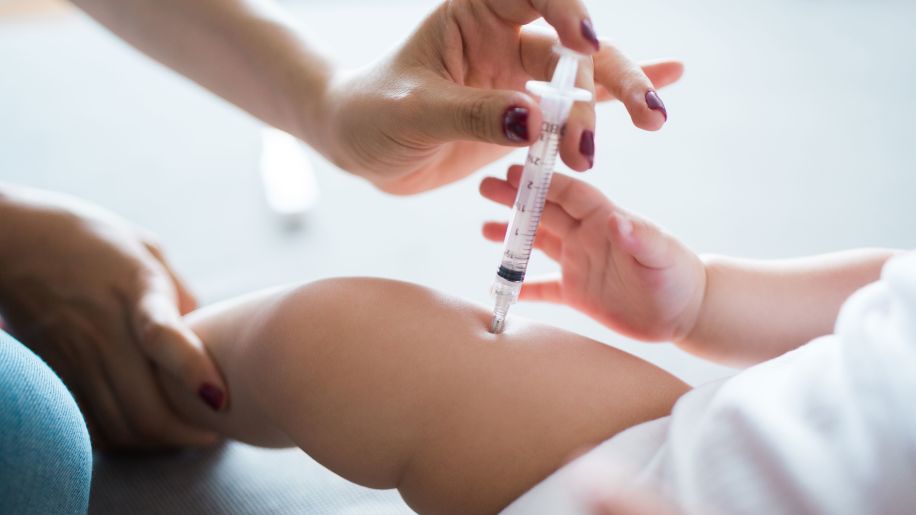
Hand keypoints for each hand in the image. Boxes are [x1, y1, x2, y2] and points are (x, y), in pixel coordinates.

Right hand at [0, 186, 226, 448]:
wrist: (11, 241)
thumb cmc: (93, 241)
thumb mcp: (147, 250)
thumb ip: (180, 293)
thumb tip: (208, 336)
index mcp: (135, 287)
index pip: (162, 336)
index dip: (192, 370)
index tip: (219, 398)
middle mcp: (103, 328)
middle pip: (145, 408)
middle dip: (188, 434)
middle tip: (214, 433)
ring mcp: (75, 357)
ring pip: (120, 427)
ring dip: (160, 443)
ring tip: (187, 436)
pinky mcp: (54, 376)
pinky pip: (92, 425)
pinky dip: (124, 439)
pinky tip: (143, 431)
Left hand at [317, 0, 682, 193]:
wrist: (359, 144)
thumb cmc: (373, 114)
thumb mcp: (412, 112)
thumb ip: (470, 114)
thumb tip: (534, 123)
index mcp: (472, 16)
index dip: (564, 11)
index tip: (583, 43)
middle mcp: (503, 38)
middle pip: (570, 45)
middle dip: (607, 74)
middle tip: (641, 111)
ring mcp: (518, 77)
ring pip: (581, 79)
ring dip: (617, 98)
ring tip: (651, 121)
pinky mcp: (524, 116)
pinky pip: (575, 108)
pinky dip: (613, 104)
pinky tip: (660, 95)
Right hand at [479, 165, 704, 341]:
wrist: (687, 312)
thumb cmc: (678, 277)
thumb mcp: (661, 255)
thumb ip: (639, 237)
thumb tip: (615, 220)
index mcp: (604, 219)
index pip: (568, 193)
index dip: (543, 181)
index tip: (515, 171)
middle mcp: (586, 236)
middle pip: (544, 212)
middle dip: (515, 199)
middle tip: (484, 187)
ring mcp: (580, 263)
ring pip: (537, 243)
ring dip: (511, 235)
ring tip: (483, 228)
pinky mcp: (578, 293)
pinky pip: (542, 287)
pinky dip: (521, 286)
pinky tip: (498, 285)